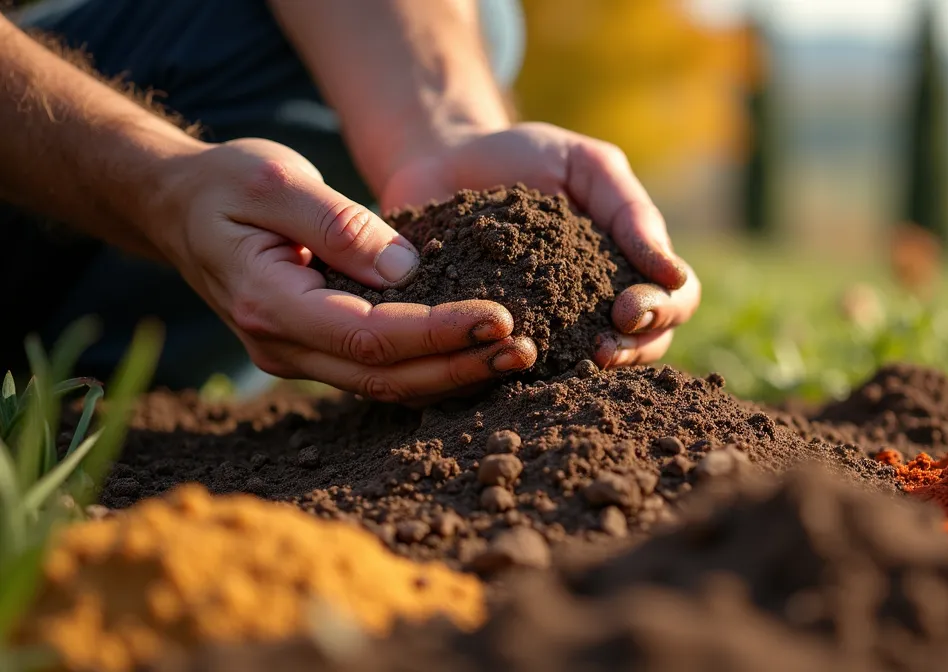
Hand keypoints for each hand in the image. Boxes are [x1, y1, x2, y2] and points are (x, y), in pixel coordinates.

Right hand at [145, 138, 537, 403]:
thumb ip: (340, 224)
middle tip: (525, 351)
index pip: (368, 337)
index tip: (499, 317)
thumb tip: (408, 269)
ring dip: (452, 374)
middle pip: (385, 377)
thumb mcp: (276, 180)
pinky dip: (430, 366)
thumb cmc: (225, 182)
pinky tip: (477, 353)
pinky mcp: (313, 351)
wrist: (177, 206)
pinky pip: (378, 371)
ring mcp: (295, 355)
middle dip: (460, 367)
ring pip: (385, 385)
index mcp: (268, 303)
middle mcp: (280, 345)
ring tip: (516, 356)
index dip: (438, 334)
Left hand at [379, 123, 700, 367]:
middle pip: (645, 348)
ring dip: (584, 374)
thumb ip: (630, 210)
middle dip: (630, 352)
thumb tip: (674, 273)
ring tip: (560, 361)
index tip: (628, 308)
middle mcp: (601, 307)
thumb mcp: (586, 166)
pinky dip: (517, 374)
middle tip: (602, 348)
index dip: (663, 312)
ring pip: (591, 371)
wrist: (445, 163)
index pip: (676, 301)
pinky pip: (518, 374)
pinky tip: (504, 363)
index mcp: (631, 266)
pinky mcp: (500, 343)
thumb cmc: (525, 159)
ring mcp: (555, 330)